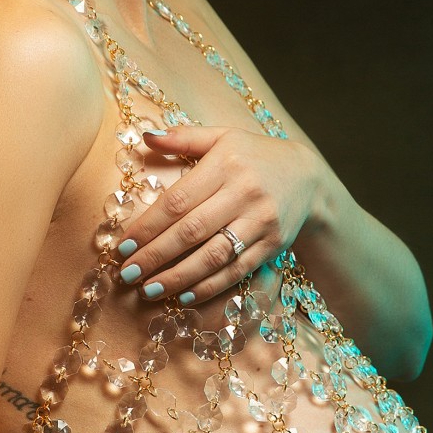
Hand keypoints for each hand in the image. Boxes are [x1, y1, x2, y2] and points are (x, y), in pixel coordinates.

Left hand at [117, 125, 320, 307]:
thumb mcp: (222, 136)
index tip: (123, 245)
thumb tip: (144, 136)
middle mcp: (244, 193)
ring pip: (213, 256)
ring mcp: (261, 221)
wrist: (308, 178)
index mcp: (225, 164)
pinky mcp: (273, 244)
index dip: (148, 226)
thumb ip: (183, 137)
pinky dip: (210, 286)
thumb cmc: (254, 156)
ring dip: (178, 277)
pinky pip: (237, 270)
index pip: (178, 201)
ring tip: (149, 290)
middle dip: (155, 256)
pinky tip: (184, 295)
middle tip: (127, 274)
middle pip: (192, 232)